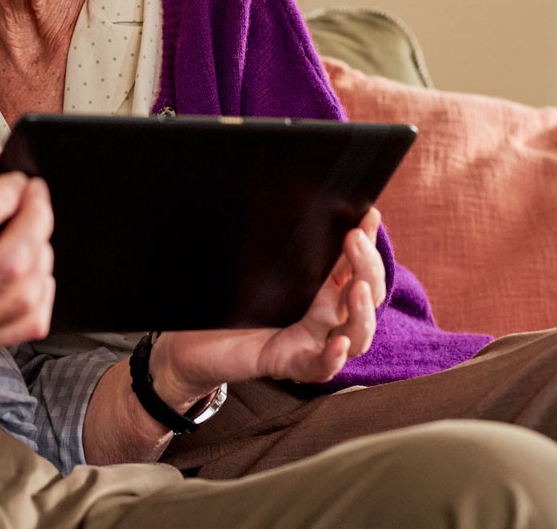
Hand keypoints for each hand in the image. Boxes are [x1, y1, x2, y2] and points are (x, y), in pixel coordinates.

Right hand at [0, 143, 54, 359]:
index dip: (5, 193)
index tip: (15, 179)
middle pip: (8, 263)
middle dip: (37, 220)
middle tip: (35, 197)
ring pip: (24, 297)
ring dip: (42, 255)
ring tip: (32, 232)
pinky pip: (26, 326)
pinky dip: (42, 293)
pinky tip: (30, 271)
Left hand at [150, 209, 385, 404]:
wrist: (188, 341)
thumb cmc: (224, 299)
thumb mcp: (250, 261)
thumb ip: (273, 238)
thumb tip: (284, 190)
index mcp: (321, 285)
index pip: (356, 264)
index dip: (368, 242)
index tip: (368, 213)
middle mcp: (324, 314)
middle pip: (365, 296)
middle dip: (367, 267)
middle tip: (355, 238)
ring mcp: (310, 341)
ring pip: (356, 335)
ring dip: (361, 312)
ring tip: (355, 288)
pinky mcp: (289, 363)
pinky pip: (320, 367)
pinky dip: (332, 358)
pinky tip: (337, 343)